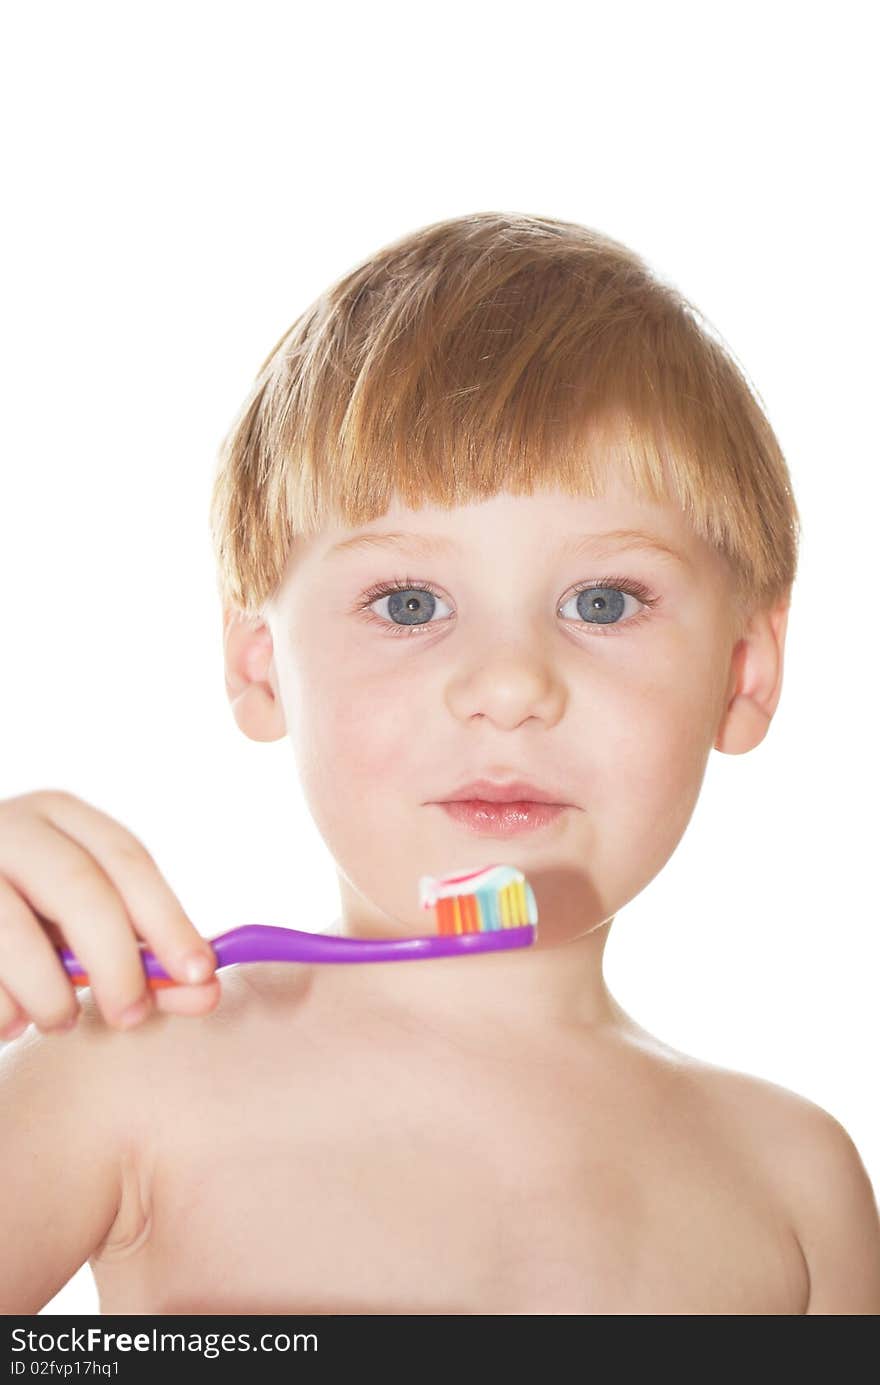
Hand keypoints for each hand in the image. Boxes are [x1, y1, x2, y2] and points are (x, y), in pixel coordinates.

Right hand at [0, 789, 219, 1038]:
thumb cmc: (26, 920)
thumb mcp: (81, 925)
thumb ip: (142, 956)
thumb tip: (207, 992)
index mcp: (59, 816)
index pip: (127, 859)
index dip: (167, 919)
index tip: (200, 975)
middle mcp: (9, 827)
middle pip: (80, 889)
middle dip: (116, 963)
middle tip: (131, 1016)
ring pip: (18, 937)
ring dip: (50, 997)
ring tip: (58, 1021)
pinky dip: (3, 1011)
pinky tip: (9, 1019)